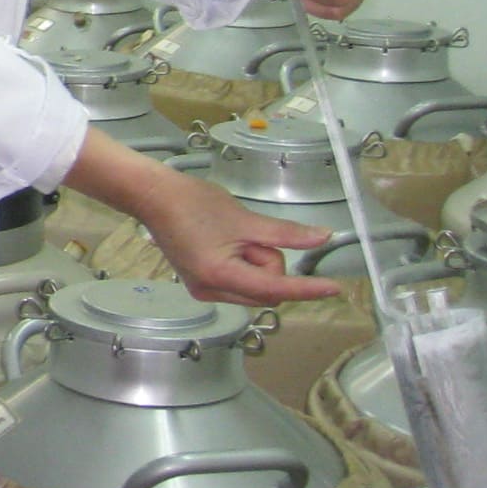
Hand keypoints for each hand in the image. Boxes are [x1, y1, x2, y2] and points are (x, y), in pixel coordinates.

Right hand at [62, 128, 334, 305]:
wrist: (152, 196)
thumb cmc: (192, 203)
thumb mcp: (244, 218)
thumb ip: (285, 233)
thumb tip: (321, 238)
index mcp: (220, 276)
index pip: (274, 289)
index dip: (306, 289)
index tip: (334, 289)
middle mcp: (211, 291)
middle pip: (266, 290)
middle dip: (268, 263)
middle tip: (248, 234)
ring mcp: (205, 289)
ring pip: (254, 286)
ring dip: (255, 262)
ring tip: (231, 234)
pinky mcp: (202, 281)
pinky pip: (240, 281)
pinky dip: (244, 264)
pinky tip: (226, 243)